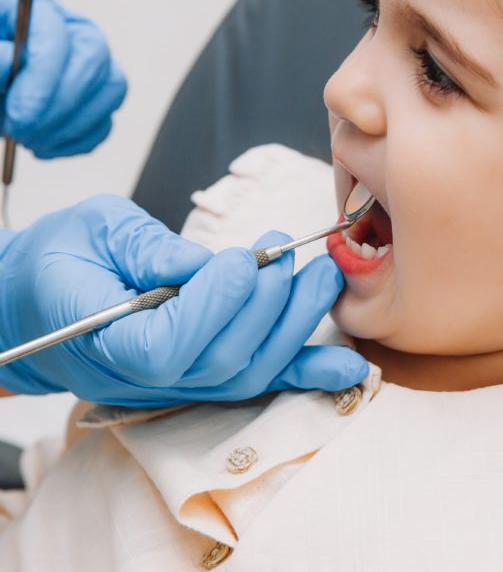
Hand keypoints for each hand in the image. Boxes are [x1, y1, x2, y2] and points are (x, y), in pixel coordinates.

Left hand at [0, 0, 126, 157]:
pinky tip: (42, 145)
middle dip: (60, 105)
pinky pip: (104, 123)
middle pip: (94, 59)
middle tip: (23, 132)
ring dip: (69, 126)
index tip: (19, 113)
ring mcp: (92, 62)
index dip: (42, 76)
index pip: (55, 34)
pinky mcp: (98, 96)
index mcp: (31, 5)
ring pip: (110, 90)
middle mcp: (71, 28)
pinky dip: (75, 142)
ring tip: (27, 139)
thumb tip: (11, 65)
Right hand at [0, 195, 367, 405]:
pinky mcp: (202, 373)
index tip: (246, 260)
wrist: (40, 297)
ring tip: (323, 278)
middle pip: (222, 361)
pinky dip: (306, 372)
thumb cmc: (60, 259)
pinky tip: (351, 365)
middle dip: (268, 306)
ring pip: (248, 373)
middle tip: (288, 256)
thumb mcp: (93, 231)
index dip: (216, 305)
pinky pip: (258, 380)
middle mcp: (144, 376)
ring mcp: (176, 382)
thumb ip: (147, 249)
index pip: (169, 346)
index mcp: (106, 339)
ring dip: (296, 327)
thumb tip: (206, 264)